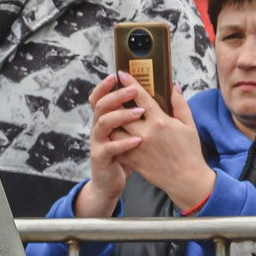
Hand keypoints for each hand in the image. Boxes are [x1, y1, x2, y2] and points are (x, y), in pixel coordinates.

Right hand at [75, 72, 141, 216]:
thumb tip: (157, 94)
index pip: (101, 97)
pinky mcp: (101, 157)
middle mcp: (99, 127)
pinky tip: (138, 140)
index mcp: (106, 119)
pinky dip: (124, 143)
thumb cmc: (125, 155)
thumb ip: (141, 114)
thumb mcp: (132, 132)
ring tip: (139, 112)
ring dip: (121, 115)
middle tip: (133, 89)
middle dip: (116, 95)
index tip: (119, 74)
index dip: (106, 85)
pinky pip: (110, 147)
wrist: (110, 182)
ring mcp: (98, 142)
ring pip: (103, 123)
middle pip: (101, 105)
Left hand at [92, 71, 215, 212]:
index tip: (121, 74)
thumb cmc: (189, 151)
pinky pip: (116, 145)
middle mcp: (146, 133)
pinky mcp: (132, 159)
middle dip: (116, 101)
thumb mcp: (189, 124)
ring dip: (112, 120)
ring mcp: (137, 147)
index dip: (129, 84)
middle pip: (122, 112)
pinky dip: (113, 137)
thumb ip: (179, 104)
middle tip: (112, 92)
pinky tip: (115, 131)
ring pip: (115, 129)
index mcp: (160, 121)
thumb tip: (173, 87)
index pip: (141, 98)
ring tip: (111, 112)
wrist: (186, 179)